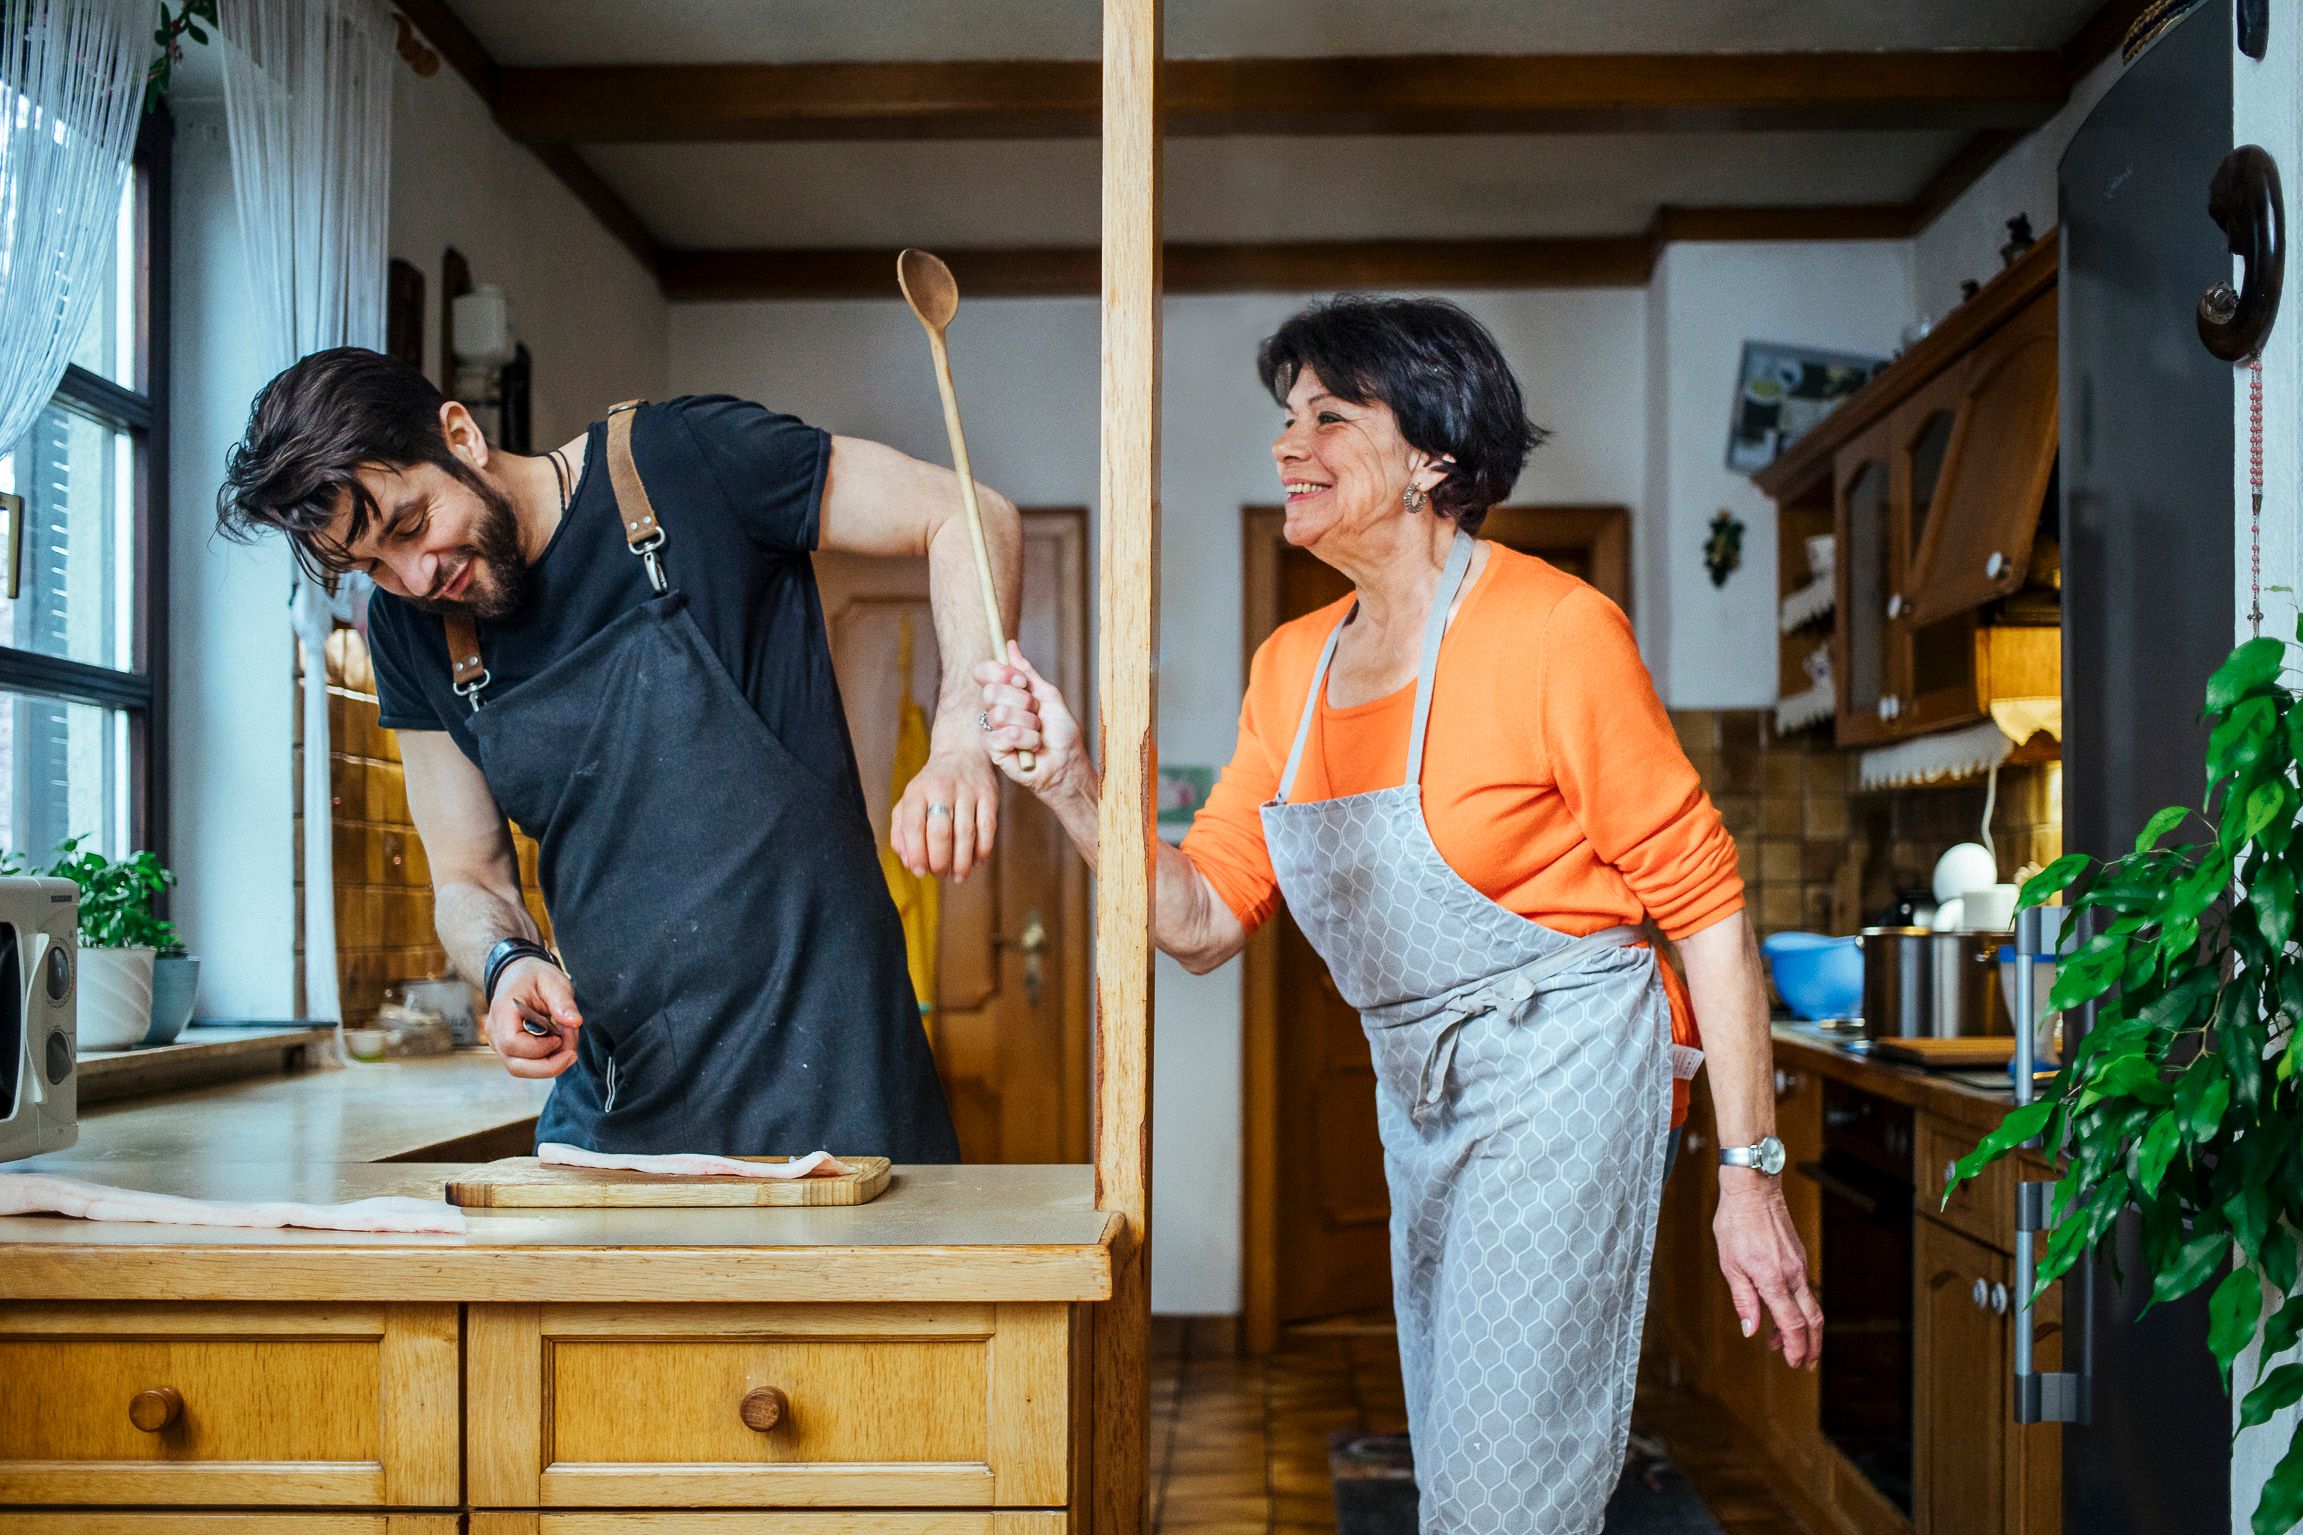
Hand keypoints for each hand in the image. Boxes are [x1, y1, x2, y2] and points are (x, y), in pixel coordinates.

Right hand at [483, 957, 583, 1079]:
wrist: (517, 975)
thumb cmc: (533, 977)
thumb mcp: (553, 981)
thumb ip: (563, 1002)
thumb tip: (575, 1022)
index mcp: (502, 1011)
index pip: (512, 1043)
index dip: (540, 1047)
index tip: (560, 1035)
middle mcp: (495, 1032)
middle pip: (516, 1066)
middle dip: (550, 1065)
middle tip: (572, 1049)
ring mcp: (499, 1044)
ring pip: (522, 1069)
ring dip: (551, 1063)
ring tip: (567, 1040)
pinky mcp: (509, 1051)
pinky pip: (527, 1065)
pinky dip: (547, 1060)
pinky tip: (559, 1042)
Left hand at [892, 743, 999, 881]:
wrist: (962, 752)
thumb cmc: (931, 785)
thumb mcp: (909, 800)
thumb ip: (901, 831)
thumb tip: (908, 862)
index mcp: (918, 791)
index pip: (914, 826)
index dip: (916, 853)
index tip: (919, 872)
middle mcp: (942, 789)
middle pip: (941, 832)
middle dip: (940, 861)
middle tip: (939, 875)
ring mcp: (968, 791)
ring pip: (966, 834)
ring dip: (962, 862)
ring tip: (958, 876)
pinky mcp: (989, 796)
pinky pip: (988, 828)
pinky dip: (982, 850)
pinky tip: (976, 862)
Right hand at [974, 642, 1088, 800]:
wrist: (1068, 762)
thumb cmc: (1060, 732)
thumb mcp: (1048, 695)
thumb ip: (1027, 672)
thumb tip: (1010, 645)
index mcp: (1006, 694)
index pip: (985, 673)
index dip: (1001, 673)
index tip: (1021, 681)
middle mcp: (995, 710)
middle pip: (991, 692)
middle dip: (1022, 701)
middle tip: (1036, 712)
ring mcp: (992, 731)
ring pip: (1000, 714)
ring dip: (1028, 723)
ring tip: (1037, 733)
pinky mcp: (994, 751)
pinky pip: (1004, 736)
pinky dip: (1027, 740)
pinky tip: (1032, 748)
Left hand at [1715, 1172, 1823, 1368]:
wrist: (1753, 1189)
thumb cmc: (1735, 1223)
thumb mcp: (1730, 1264)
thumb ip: (1743, 1300)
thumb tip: (1751, 1330)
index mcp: (1773, 1279)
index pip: (1793, 1324)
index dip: (1796, 1348)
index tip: (1795, 1363)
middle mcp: (1793, 1275)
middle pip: (1813, 1320)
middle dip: (1812, 1346)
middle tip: (1805, 1363)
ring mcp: (1799, 1265)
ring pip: (1811, 1306)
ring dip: (1804, 1329)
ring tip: (1787, 1343)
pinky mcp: (1798, 1257)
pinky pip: (1804, 1290)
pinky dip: (1799, 1308)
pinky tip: (1782, 1312)